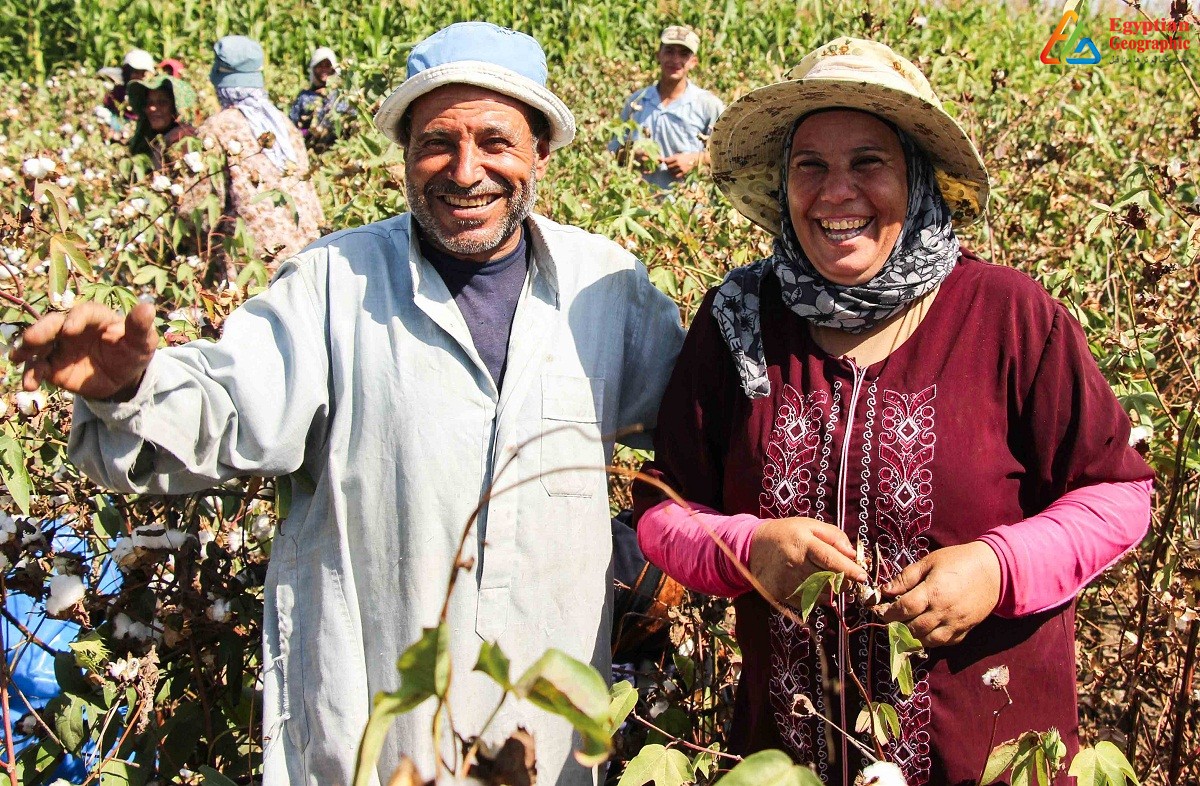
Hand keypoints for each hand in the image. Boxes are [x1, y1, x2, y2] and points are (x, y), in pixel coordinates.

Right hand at [11, 301, 158, 400]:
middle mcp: (73, 328)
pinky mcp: (53, 366)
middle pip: (54, 324)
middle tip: (32, 339)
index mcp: (96, 317)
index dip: (76, 319)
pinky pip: (38, 367)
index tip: (70, 330)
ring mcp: (61, 346)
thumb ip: (140, 326)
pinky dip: (31, 374)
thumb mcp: (142, 342)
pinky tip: (30, 384)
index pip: (84, 312)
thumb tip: (148, 307)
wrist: (123, 378)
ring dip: (27, 350)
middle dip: (42, 330)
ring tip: (18, 359)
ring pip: (40, 344)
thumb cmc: (133, 352)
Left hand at [662, 151, 702, 177]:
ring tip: (673, 170)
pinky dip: (676, 175)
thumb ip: (676, 157)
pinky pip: (677, 175)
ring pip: (672, 172)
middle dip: (668, 166)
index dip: (663, 160)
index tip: (660, 160)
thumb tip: (669, 160)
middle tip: (669, 166)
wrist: (700, 159)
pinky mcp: (685, 173)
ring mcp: (681, 168)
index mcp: (678, 157)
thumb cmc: (691, 156)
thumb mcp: (683, 154)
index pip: (667, 160)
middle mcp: (678, 162)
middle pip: (669, 166)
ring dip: (671, 171)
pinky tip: (677, 174)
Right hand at [749, 517, 867, 605]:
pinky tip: (816, 585)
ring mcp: (788, 582)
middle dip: (845, 581)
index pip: (830, 560)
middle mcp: (795, 564)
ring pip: (822, 594)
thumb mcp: (809, 525)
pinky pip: (810, 601)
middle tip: (849, 576)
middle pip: (829, 579)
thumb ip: (834, 536)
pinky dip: (819, 596)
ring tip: (832, 579)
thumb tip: (853, 555)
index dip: (849, 569)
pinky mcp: (782, 595)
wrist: (752, 547)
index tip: (863, 576)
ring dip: (833, 590)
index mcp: (803, 543)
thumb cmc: (786, 533)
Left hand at [880, 542, 1000, 647]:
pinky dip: (931, 642)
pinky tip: (923, 634)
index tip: (879, 611)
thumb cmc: (959, 561)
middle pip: (913, 628)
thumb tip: (885, 590)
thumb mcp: (930, 561)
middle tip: (888, 622)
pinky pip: (944, 644)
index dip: (888, 612)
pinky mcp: (965, 630)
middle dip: (897, 627)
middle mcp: (944, 611)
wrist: (995, 570)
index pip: (904, 609)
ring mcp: (955, 624)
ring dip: (912, 638)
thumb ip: (906, 577)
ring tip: (903, 629)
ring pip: (928, 641)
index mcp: (933, 592)